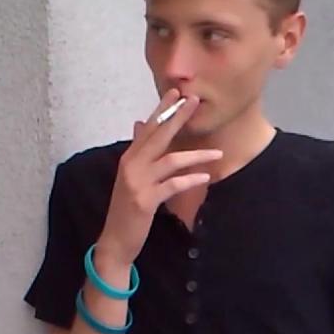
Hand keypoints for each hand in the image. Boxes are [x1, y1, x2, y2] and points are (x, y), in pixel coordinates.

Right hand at [96, 89, 216, 267]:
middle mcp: (131, 165)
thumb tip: (139, 123)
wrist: (115, 240)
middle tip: (195, 101)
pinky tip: (205, 177)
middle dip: (178, 117)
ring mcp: (138, 182)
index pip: (148, 128)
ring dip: (196, 155)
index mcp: (129, 158)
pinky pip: (172, 185)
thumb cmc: (127, 209)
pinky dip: (190, 180)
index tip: (176, 93)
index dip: (162, 109)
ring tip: (218, 153)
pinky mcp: (145, 200)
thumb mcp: (131, 176)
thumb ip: (137, 150)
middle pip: (158, 136)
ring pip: (170, 160)